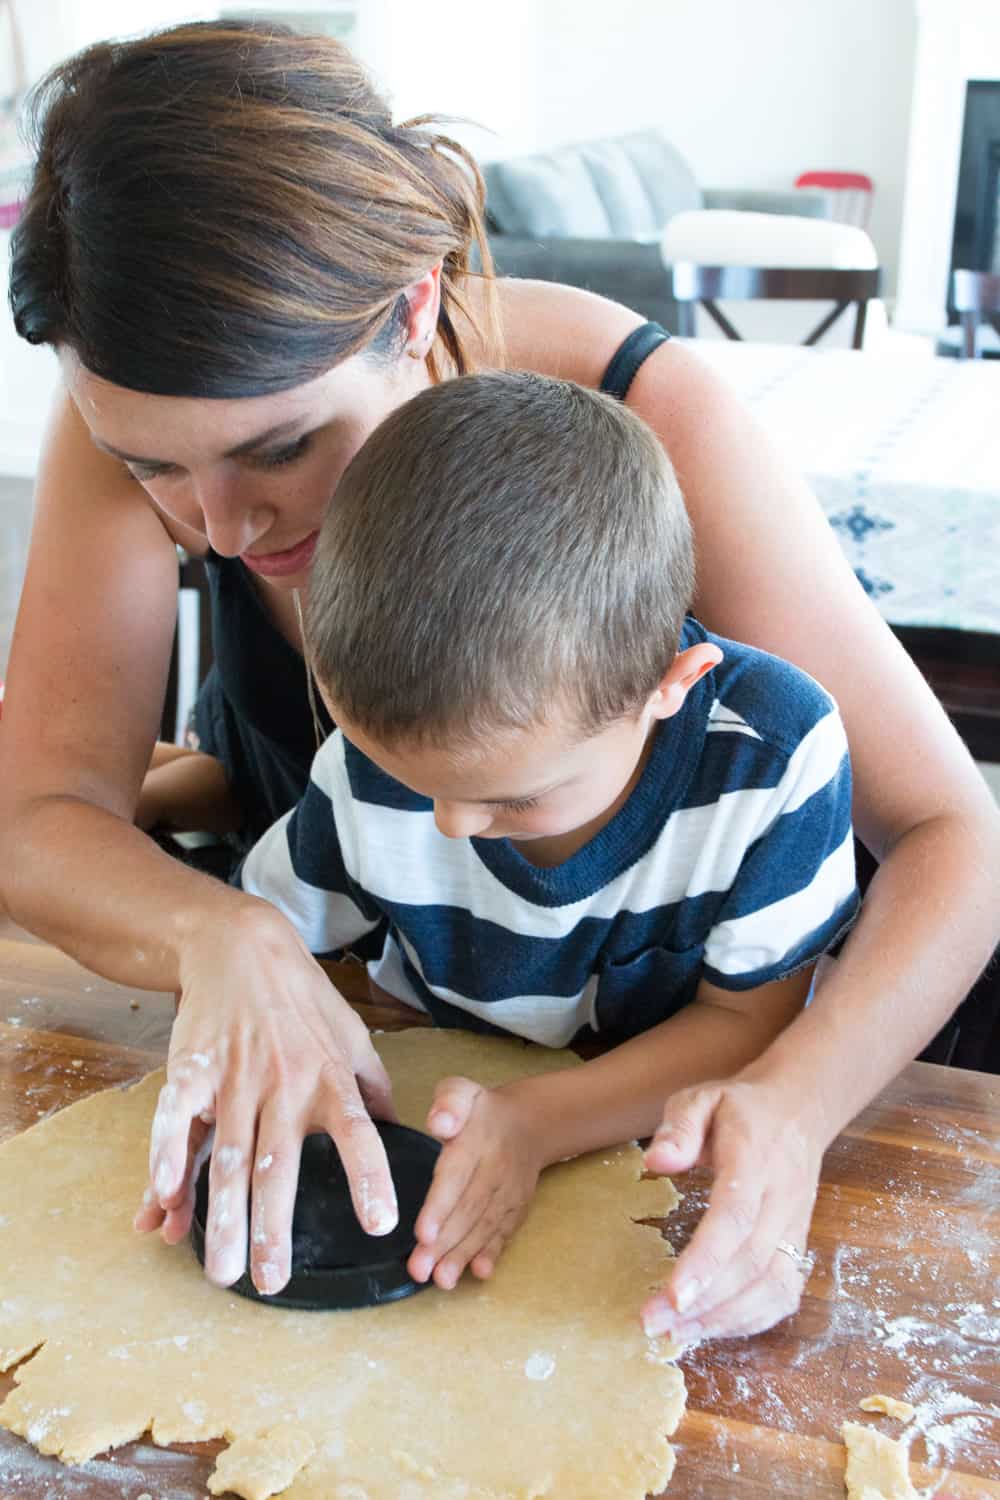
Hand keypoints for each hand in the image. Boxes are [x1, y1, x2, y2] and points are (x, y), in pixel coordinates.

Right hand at [133, 900, 398, 1296]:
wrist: (242, 945)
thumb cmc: (302, 998)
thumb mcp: (352, 1034)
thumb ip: (374, 1086)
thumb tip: (402, 1132)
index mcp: (329, 1077)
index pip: (357, 1133)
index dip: (370, 1176)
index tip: (380, 1223)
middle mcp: (284, 1083)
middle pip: (280, 1165)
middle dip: (273, 1227)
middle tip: (271, 1282)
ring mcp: (234, 1078)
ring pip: (227, 1156)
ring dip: (221, 1216)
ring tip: (220, 1270)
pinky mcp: (191, 1069)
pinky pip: (177, 1120)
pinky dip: (166, 1158)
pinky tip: (162, 1198)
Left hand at [407, 1077, 543, 1289]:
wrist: (529, 1123)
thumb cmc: (480, 1110)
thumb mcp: (462, 1090)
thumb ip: (449, 1101)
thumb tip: (440, 1122)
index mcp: (477, 1140)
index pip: (456, 1175)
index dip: (440, 1206)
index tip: (422, 1233)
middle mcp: (495, 1169)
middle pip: (468, 1209)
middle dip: (444, 1243)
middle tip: (420, 1270)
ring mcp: (509, 1192)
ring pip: (484, 1226)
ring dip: (462, 1255)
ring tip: (442, 1280)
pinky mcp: (517, 1208)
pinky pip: (505, 1231)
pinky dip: (492, 1254)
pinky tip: (479, 1273)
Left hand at [640, 1076, 821, 1341]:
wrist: (799, 1111)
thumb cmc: (739, 1109)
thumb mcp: (702, 1098)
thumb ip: (679, 1126)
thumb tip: (655, 1161)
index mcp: (755, 1159)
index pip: (735, 1217)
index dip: (707, 1260)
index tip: (672, 1295)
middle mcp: (782, 1198)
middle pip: (750, 1262)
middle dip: (703, 1302)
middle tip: (653, 1323)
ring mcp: (797, 1225)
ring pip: (772, 1286)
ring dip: (725, 1318)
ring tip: (675, 1333)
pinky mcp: (800, 1244)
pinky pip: (784, 1293)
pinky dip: (752, 1319)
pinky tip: (712, 1327)